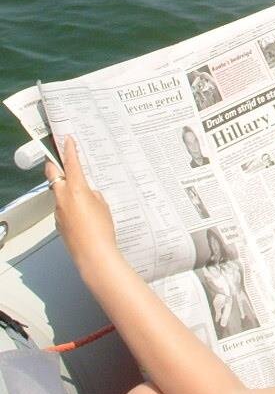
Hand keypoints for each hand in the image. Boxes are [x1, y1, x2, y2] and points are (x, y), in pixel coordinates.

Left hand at [45, 136, 118, 270]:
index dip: (69, 150)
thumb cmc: (101, 229)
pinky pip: (62, 208)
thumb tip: (88, 193)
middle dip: (55, 164)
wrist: (93, 254)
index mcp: (75, 190)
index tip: (67, 139)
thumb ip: (94, 194)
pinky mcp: (60, 224)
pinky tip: (84, 212)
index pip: (71, 164)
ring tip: (81, 190)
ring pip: (57, 193)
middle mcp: (62, 198)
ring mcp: (58, 212)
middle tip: (59, 156)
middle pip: (53, 175)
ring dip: (64, 187)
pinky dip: (69, 205)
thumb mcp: (103, 205)